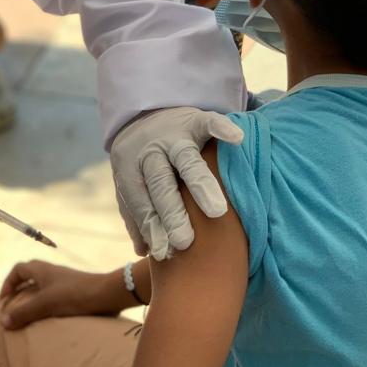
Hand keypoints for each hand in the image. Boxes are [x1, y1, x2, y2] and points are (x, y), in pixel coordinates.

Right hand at [0, 260, 129, 329]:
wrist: (106, 294)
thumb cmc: (74, 295)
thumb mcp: (45, 304)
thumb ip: (24, 312)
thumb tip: (3, 322)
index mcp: (41, 270)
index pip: (18, 269)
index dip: (8, 283)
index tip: (4, 301)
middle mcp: (51, 272)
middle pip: (29, 277)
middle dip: (19, 292)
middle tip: (15, 309)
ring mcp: (63, 281)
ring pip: (42, 287)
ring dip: (33, 300)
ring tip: (29, 317)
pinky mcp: (73, 291)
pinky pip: (53, 295)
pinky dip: (46, 305)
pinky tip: (48, 319)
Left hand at [111, 107, 242, 259]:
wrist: (146, 113)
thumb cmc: (142, 161)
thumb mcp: (132, 182)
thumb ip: (137, 215)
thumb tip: (145, 252)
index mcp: (130, 169)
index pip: (140, 202)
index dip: (152, 226)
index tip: (165, 252)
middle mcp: (150, 151)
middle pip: (160, 183)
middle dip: (171, 212)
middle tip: (184, 241)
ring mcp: (173, 134)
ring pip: (186, 159)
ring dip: (199, 184)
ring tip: (216, 211)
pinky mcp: (194, 120)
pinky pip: (209, 122)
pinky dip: (222, 128)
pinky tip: (236, 139)